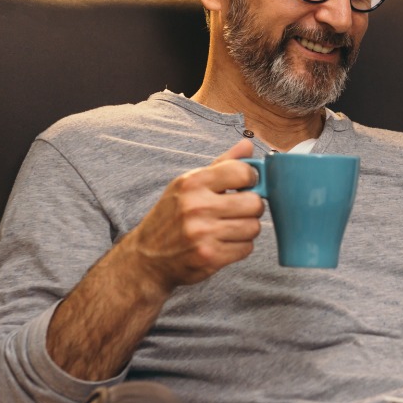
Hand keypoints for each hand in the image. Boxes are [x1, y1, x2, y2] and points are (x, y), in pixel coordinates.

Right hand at [120, 138, 264, 291]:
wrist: (147, 257)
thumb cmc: (172, 216)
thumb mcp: (189, 185)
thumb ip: (222, 164)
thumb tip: (248, 144)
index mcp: (192, 182)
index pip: (242, 172)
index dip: (251, 179)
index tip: (245, 186)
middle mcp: (196, 206)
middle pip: (255, 203)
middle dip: (251, 207)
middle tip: (238, 210)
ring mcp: (203, 233)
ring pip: (254, 227)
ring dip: (246, 229)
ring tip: (229, 227)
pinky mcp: (210, 257)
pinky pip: (247, 248)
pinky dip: (240, 247)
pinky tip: (223, 243)